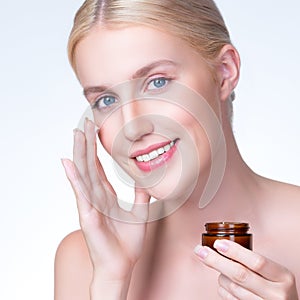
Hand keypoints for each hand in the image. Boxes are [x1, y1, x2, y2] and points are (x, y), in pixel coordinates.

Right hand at [62, 118, 149, 281]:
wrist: (122, 266)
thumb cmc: (127, 244)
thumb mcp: (140, 214)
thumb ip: (141, 196)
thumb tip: (146, 180)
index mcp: (106, 197)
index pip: (98, 169)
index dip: (96, 151)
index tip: (95, 133)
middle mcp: (95, 198)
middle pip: (89, 166)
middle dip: (87, 144)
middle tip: (85, 124)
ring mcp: (89, 206)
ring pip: (83, 174)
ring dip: (80, 153)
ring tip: (76, 134)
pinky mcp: (88, 216)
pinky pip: (81, 193)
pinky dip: (74, 177)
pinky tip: (68, 162)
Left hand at [194, 240, 297, 298]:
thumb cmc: (276, 287)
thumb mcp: (274, 273)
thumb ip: (254, 263)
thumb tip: (222, 246)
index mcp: (283, 277)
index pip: (256, 261)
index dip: (235, 252)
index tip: (218, 243)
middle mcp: (276, 294)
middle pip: (240, 275)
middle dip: (216, 261)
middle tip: (200, 251)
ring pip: (232, 287)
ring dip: (221, 277)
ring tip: (223, 271)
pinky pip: (230, 299)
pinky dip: (223, 289)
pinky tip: (226, 284)